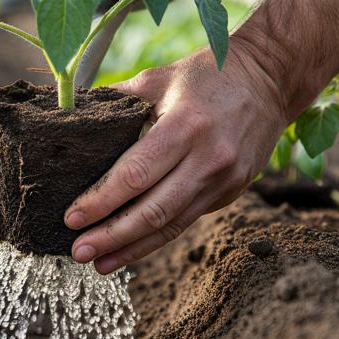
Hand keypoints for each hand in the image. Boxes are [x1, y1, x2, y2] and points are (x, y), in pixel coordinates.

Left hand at [66, 37, 293, 273]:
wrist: (270, 80)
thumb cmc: (207, 74)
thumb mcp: (158, 78)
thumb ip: (116, 100)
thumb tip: (69, 118)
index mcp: (186, 126)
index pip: (136, 175)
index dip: (102, 200)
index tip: (72, 217)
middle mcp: (208, 159)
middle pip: (153, 211)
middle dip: (111, 236)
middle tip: (78, 251)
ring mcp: (224, 180)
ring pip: (171, 225)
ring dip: (132, 248)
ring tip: (99, 263)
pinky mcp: (231, 192)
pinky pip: (187, 219)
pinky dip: (156, 238)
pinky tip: (130, 248)